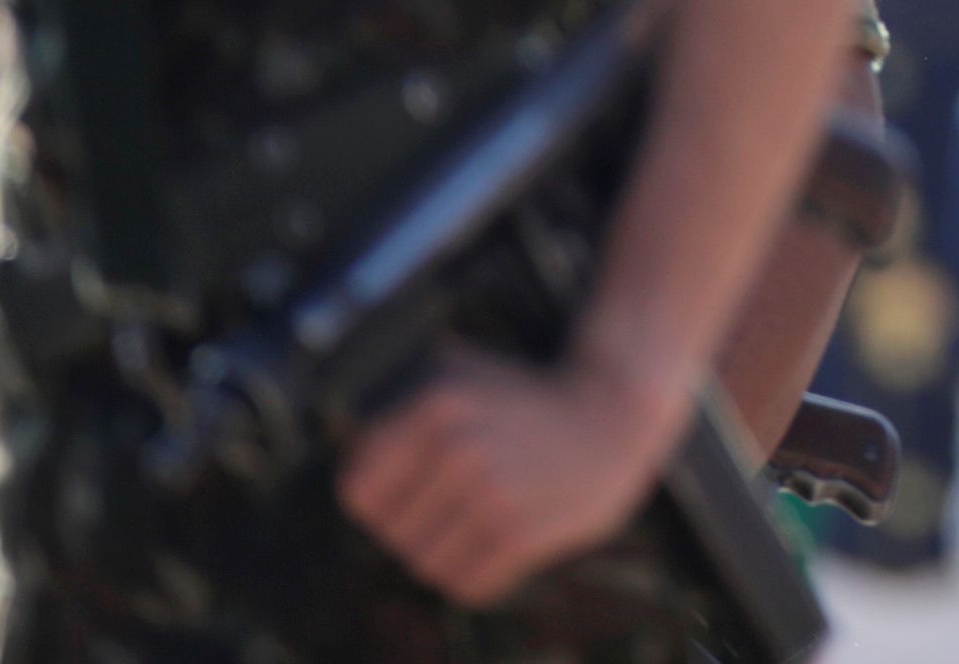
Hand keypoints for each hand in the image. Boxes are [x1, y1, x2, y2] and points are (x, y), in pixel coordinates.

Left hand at [337, 343, 696, 606]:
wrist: (613, 411)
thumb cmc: (522, 395)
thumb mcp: (457, 371)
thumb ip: (395, 405)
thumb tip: (346, 449)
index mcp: (435, 405)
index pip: (358, 491)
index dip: (378, 497)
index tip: (406, 489)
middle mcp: (458, 449)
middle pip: (391, 534)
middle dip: (416, 525)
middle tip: (454, 502)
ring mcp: (492, 494)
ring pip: (424, 564)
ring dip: (446, 553)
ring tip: (476, 522)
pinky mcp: (522, 533)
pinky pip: (465, 586)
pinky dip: (476, 575)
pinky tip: (499, 543)